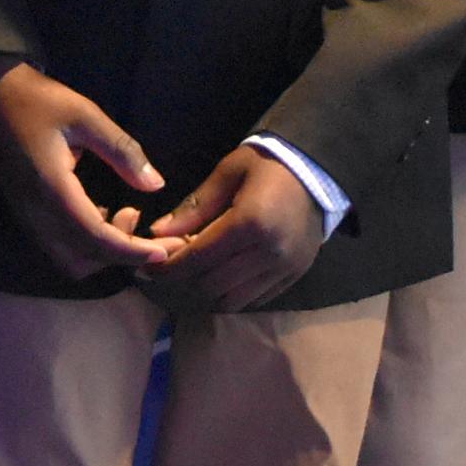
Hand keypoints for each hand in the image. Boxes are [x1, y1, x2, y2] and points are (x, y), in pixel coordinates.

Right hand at [0, 64, 176, 280]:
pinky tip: (100, 212)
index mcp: (52, 189)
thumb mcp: (86, 115)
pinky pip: (58, 247)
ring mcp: (27, 217)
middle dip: (118, 253)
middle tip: (139, 218)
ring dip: (100, 252)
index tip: (162, 251)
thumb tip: (156, 185)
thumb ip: (122, 151)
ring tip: (121, 215)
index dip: (131, 251)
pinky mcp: (25, 214)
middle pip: (82, 261)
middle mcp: (36, 213)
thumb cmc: (41, 101)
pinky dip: (85, 244)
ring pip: (68, 260)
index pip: (96, 238)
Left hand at [145, 143, 328, 313]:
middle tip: (168, 269)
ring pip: (233, 300)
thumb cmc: (267, 164)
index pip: (199, 258)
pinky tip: (221, 277)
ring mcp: (285, 269)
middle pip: (212, 285)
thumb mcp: (228, 174)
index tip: (147, 268)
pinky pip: (255, 300)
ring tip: (193, 275)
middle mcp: (269, 253)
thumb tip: (158, 232)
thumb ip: (194, 207)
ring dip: (206, 293)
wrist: (319, 170)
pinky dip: (232, 295)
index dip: (169, 267)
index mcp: (250, 223)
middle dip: (184, 281)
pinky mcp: (295, 276)